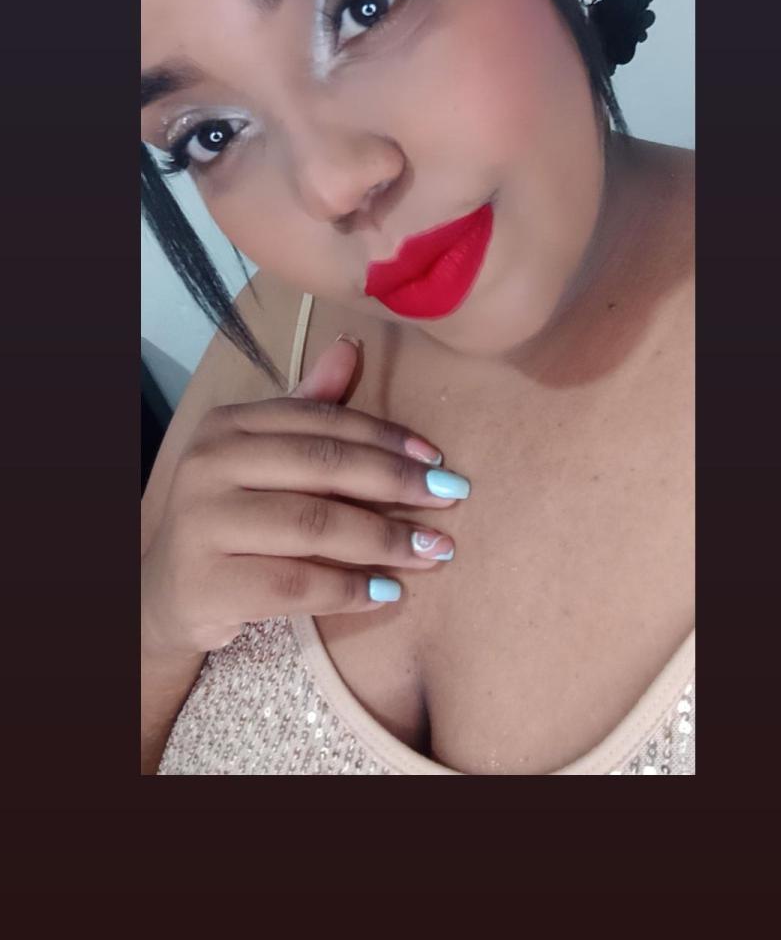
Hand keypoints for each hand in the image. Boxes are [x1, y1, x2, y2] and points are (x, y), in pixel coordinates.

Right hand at [141, 337, 467, 661]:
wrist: (171, 593)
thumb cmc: (233, 516)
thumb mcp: (265, 457)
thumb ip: (308, 407)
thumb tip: (350, 345)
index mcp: (227, 425)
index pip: (318, 421)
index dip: (384, 436)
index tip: (436, 457)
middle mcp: (207, 465)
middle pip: (323, 466)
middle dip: (396, 482)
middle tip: (450, 497)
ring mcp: (201, 524)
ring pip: (314, 525)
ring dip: (384, 539)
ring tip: (432, 550)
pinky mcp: (206, 583)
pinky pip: (295, 585)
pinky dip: (350, 589)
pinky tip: (387, 592)